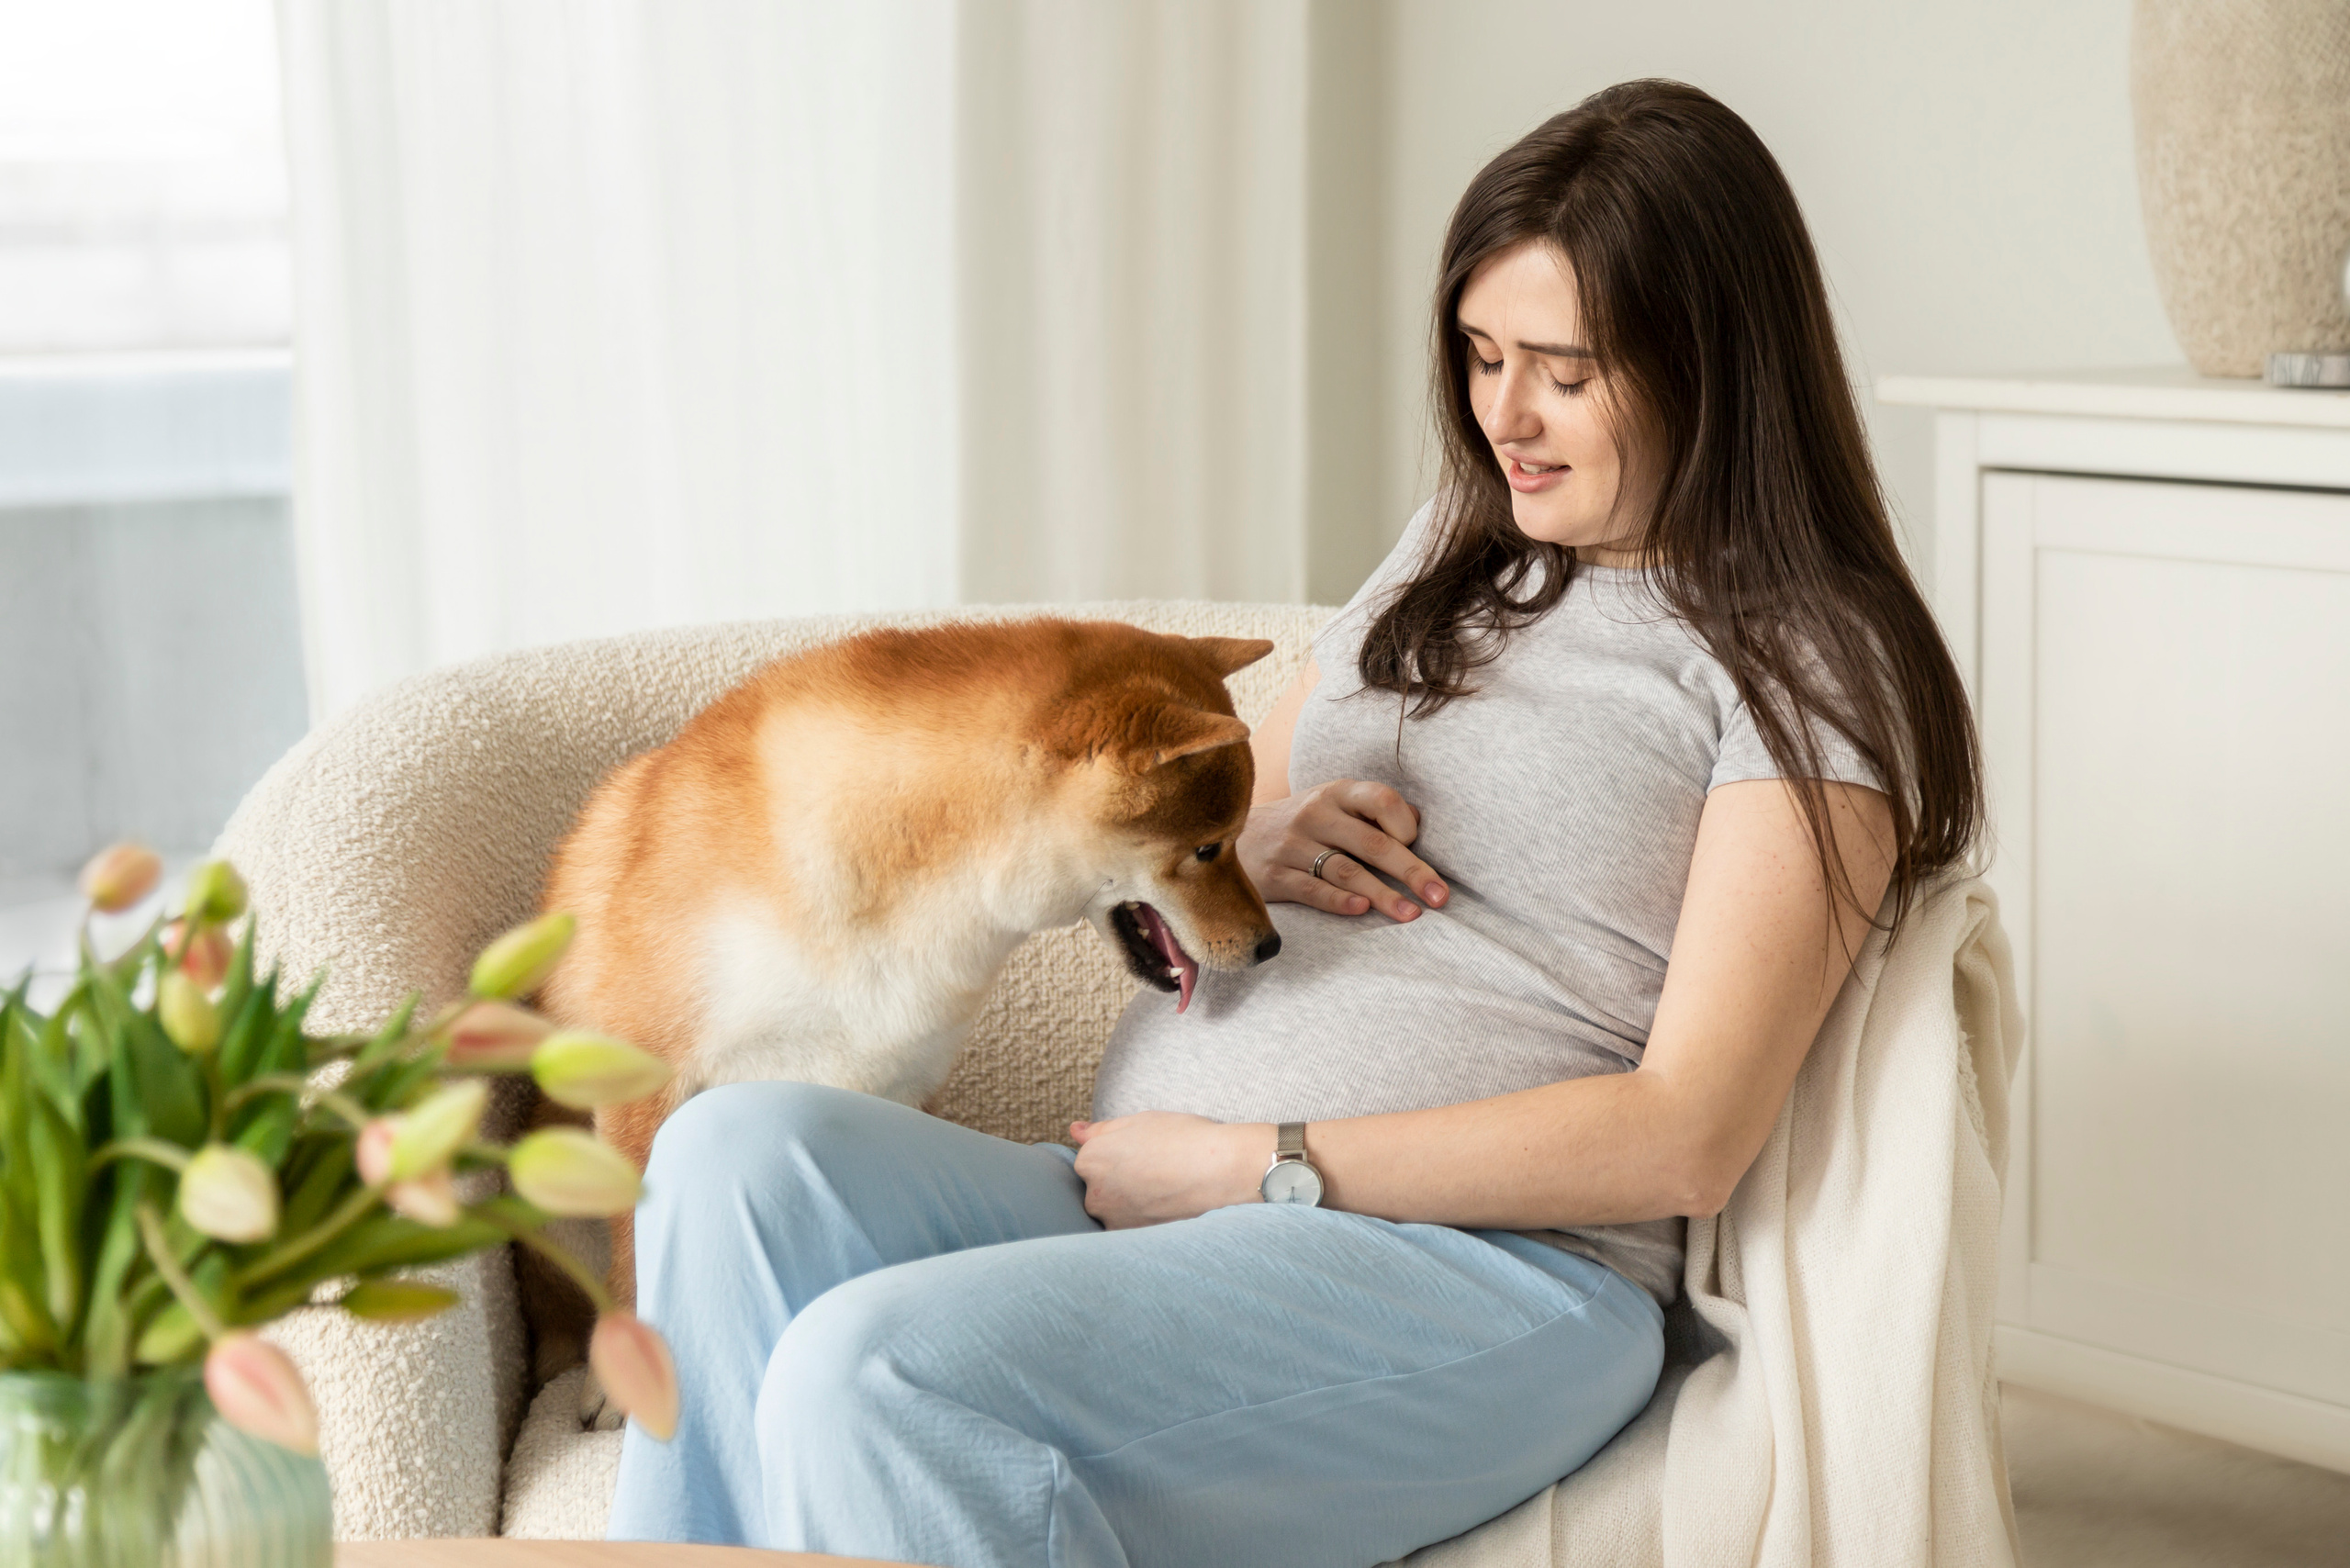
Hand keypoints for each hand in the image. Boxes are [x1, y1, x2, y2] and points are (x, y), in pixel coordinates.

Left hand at [1069, 1113, 1267, 1228]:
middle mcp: (1094, 1194)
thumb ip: (1101, 1129)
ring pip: (1115, 1210)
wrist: (1220, 1171)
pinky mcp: (1134, 1240)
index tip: (1143, 1153)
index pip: (1090, 1160)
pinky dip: (1144, 1218)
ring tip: (1164, 1188)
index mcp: (1090, 1159)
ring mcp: (1114, 1221)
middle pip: (1098, 1188)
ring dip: (1131, 1202)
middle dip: (1120, 1182)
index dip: (1119, 1155)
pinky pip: (1130, 1228)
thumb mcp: (1139, 1121)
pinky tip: (1167, 1205)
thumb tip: (1075, 1130)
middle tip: (1155, 1171)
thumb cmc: (1183, 1138)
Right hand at [1236, 779, 1449, 921]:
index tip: (1417, 847)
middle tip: (1440, 897)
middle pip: (1372, 843)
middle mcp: (1315, 814)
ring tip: (1411, 915)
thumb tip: (1419, 824)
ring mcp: (1293, 845)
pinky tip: (1362, 909)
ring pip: (1346, 871)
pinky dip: (1338, 901)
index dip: (1406, 824)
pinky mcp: (1275, 876)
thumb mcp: (1337, 805)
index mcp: (1338, 793)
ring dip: (1383, 895)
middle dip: (1412, 871)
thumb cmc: (1306, 824)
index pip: (1382, 800)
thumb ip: (1375, 812)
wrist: (1234, 834)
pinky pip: (1312, 890)